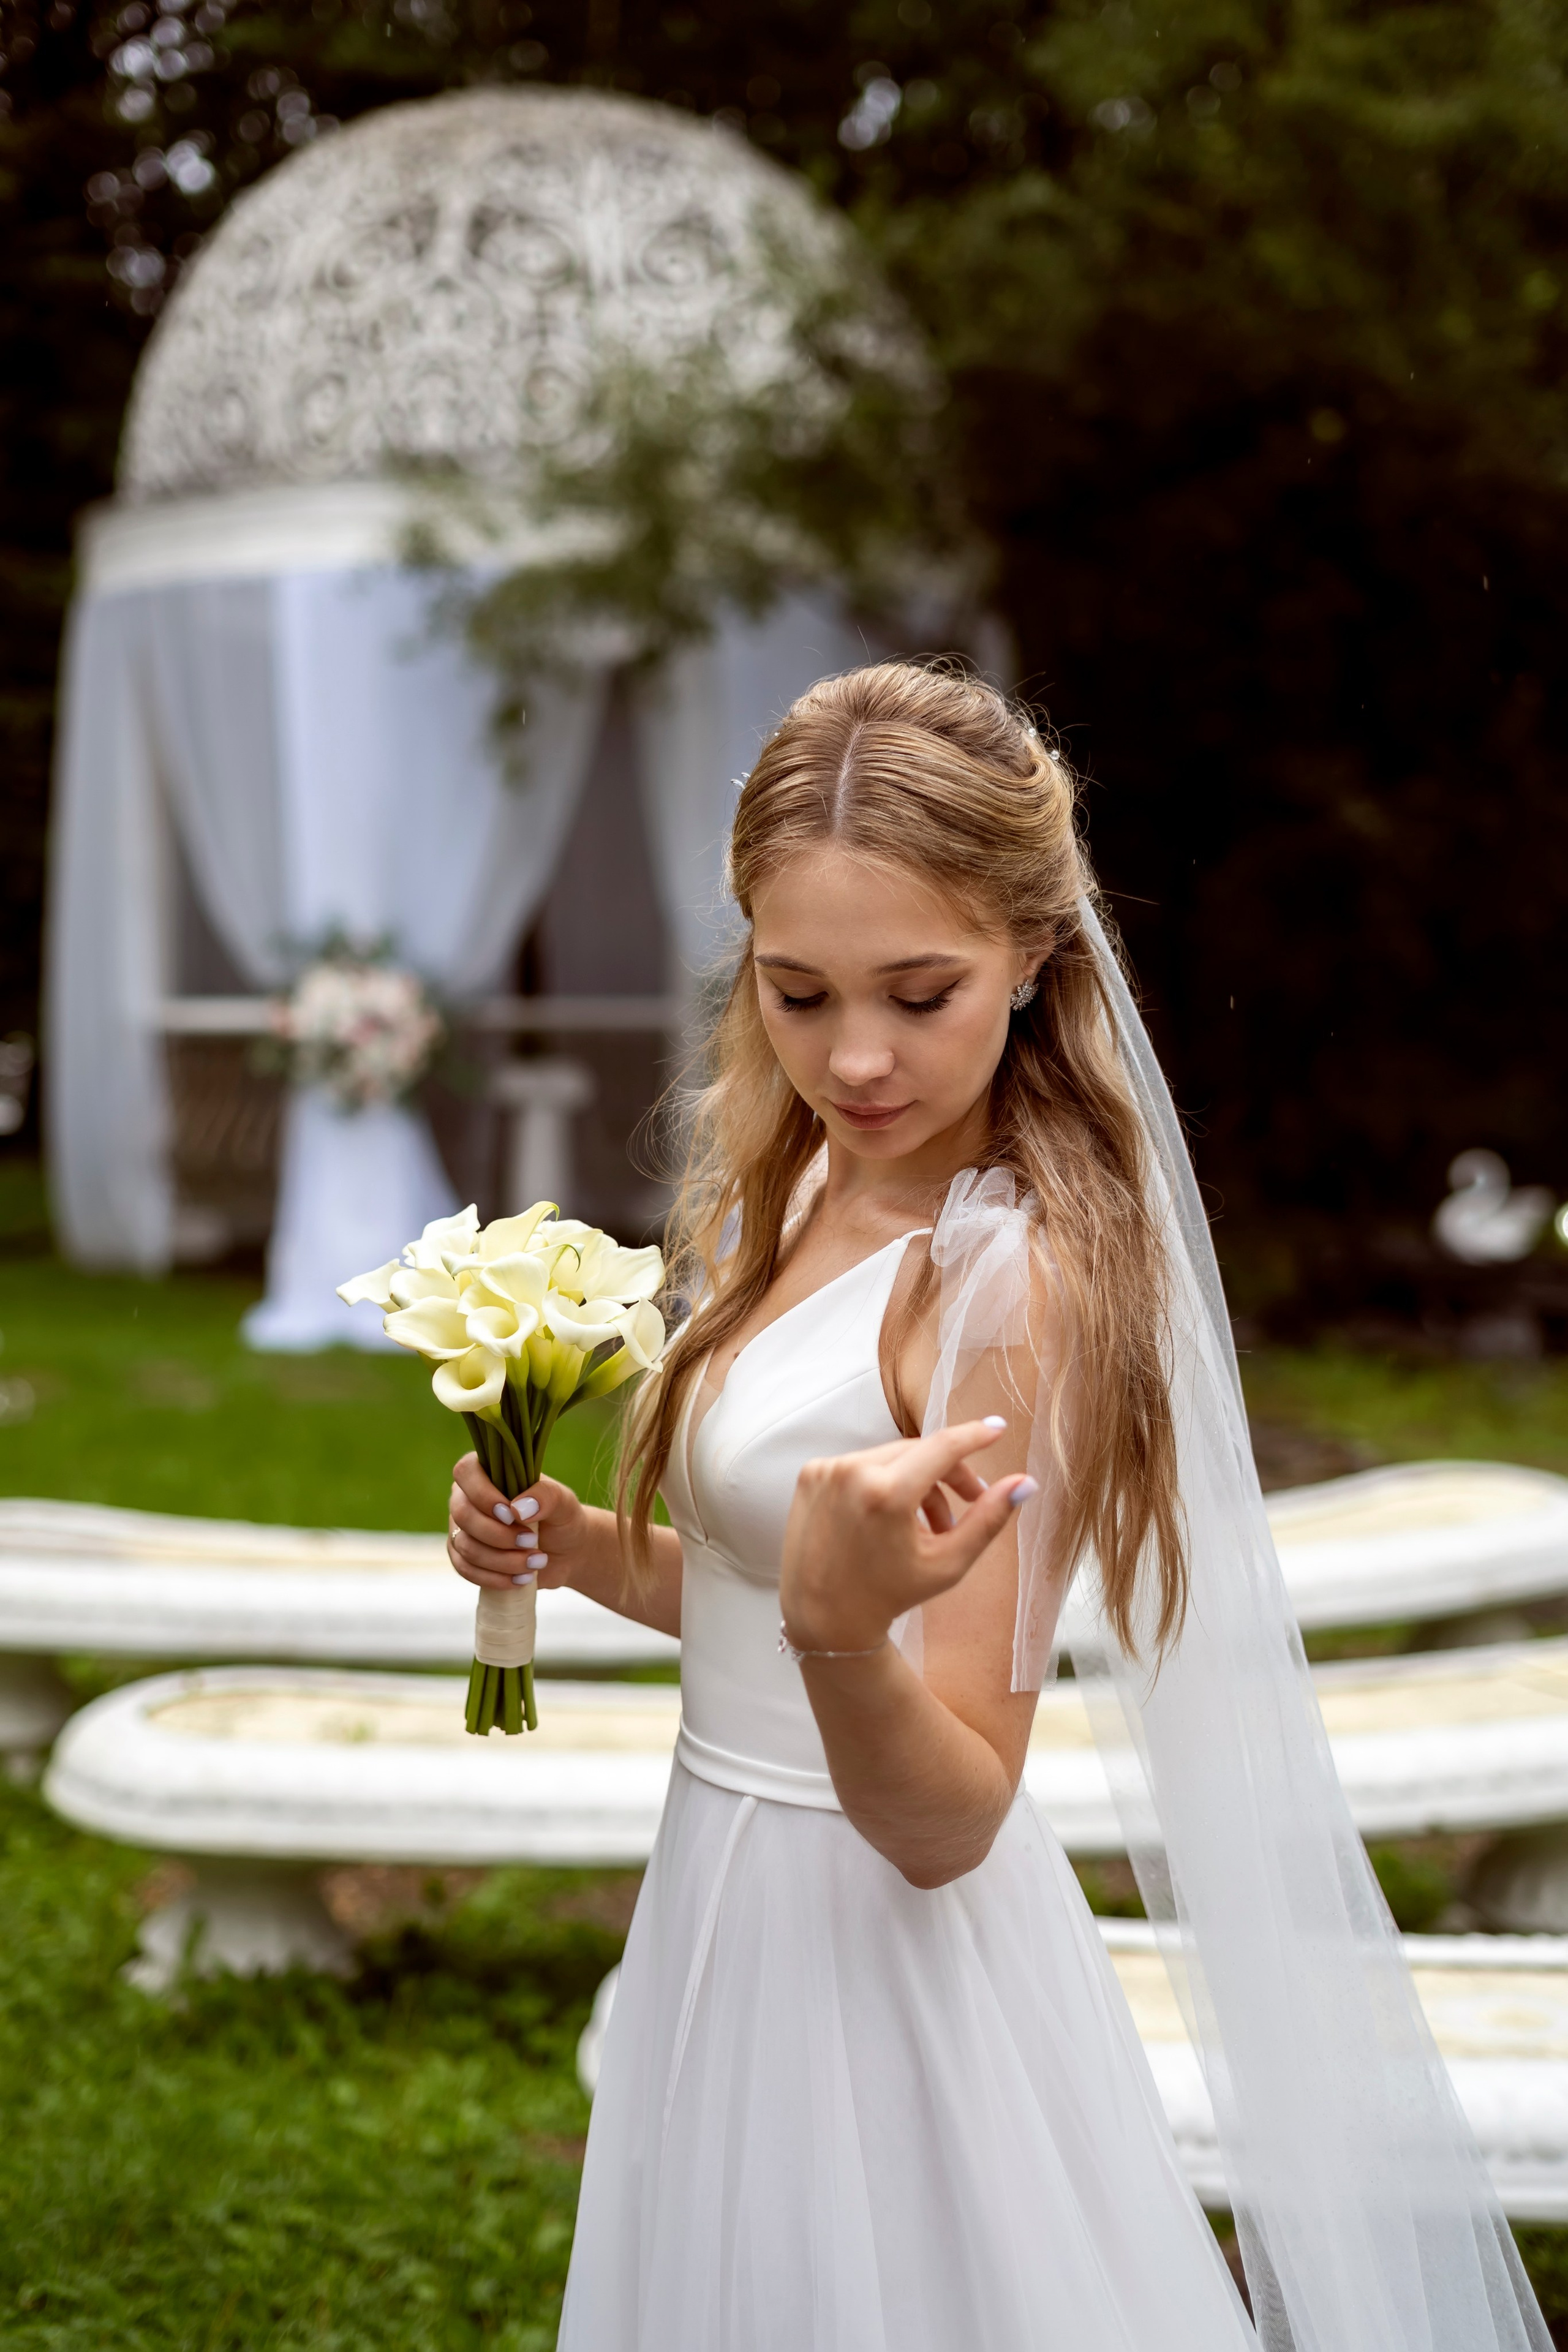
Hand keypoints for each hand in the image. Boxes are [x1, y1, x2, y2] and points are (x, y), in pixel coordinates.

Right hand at [446, 1453, 584, 1591]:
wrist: (567, 1552)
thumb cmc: (562, 1518)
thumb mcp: (564, 1502)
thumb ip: (546, 1496)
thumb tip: (517, 1508)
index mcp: (488, 1473)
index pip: (466, 1472)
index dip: (483, 1495)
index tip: (512, 1515)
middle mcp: (468, 1498)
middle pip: (463, 1514)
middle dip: (498, 1535)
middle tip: (532, 1541)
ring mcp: (463, 1529)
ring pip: (465, 1546)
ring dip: (502, 1560)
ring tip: (535, 1562)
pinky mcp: (464, 1557)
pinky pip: (465, 1570)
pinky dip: (494, 1578)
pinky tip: (519, 1579)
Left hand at [779, 1419, 1036, 1654]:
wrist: (823, 1617)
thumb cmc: (888, 1595)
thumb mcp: (947, 1564)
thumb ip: (988, 1519)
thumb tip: (1025, 1483)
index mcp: (887, 1494)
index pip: (943, 1447)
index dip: (974, 1436)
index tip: (996, 1429)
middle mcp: (852, 1472)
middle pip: (920, 1452)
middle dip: (948, 1474)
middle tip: (968, 1502)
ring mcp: (827, 1470)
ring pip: (891, 1457)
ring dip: (916, 1481)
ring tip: (926, 1525)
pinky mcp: (811, 1473)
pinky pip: (862, 1464)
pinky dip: (882, 1482)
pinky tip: (888, 1519)